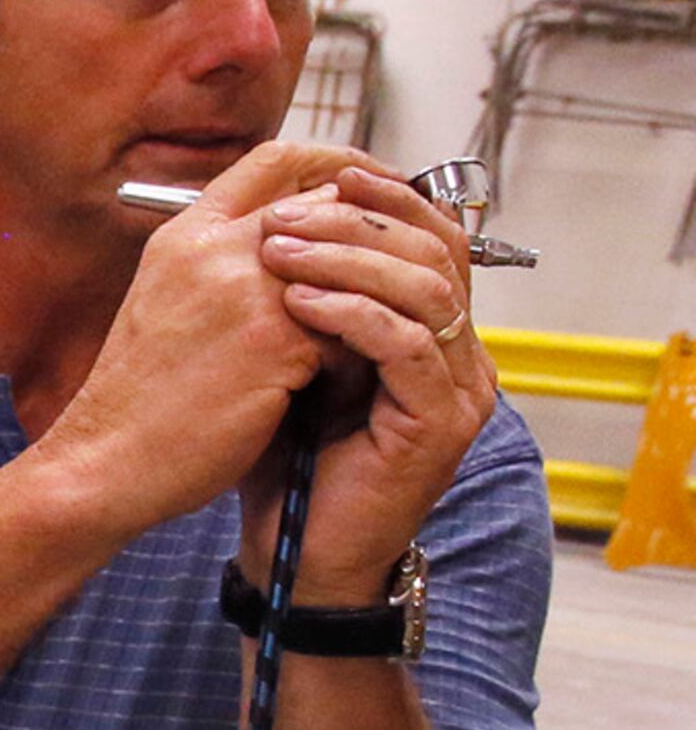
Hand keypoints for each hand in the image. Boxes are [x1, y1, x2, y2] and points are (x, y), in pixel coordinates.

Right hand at [40, 142, 349, 541]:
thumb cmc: (143, 397)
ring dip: (373, 297)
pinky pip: (352, 326)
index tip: (372, 188)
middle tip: (409, 258)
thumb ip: (227, 266)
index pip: (275, 160)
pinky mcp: (274, 341)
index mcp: (185, 234)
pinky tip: (344, 382)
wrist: (106, 460)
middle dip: (375, 231)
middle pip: (329, 203)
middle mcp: (213, 248)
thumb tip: (310, 249)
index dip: (338, 164)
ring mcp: (244, 290)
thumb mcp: (172, 305)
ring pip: (352, 265)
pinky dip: (358, 352)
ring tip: (373, 333)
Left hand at [242, 163, 493, 602]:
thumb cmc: (280, 460)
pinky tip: (299, 304)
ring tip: (280, 251)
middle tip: (285, 217)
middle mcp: (459, 353)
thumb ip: (298, 295)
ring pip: (427, 289)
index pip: (428, 236)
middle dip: (359, 221)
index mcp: (429, 331)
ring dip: (349, 260)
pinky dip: (352, 315)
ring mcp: (459, 389)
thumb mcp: (285, 359)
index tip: (316, 176)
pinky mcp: (441, 424)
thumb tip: (271, 216)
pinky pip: (408, 346)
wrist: (291, 553)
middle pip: (437, 249)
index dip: (381, 198)